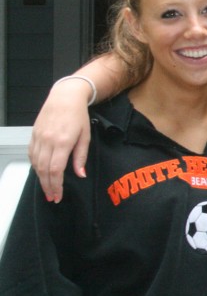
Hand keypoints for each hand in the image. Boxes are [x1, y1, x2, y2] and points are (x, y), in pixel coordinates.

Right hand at [28, 79, 92, 202]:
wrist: (65, 97)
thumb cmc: (78, 116)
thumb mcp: (85, 136)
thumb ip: (81, 156)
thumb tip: (80, 174)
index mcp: (62, 142)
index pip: (56, 170)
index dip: (56, 186)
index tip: (58, 196)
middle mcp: (48, 141)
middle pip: (43, 170)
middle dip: (47, 186)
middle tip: (52, 197)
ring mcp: (38, 137)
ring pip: (35, 163)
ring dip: (41, 178)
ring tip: (47, 189)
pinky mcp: (34, 134)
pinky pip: (31, 154)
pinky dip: (35, 166)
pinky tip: (40, 173)